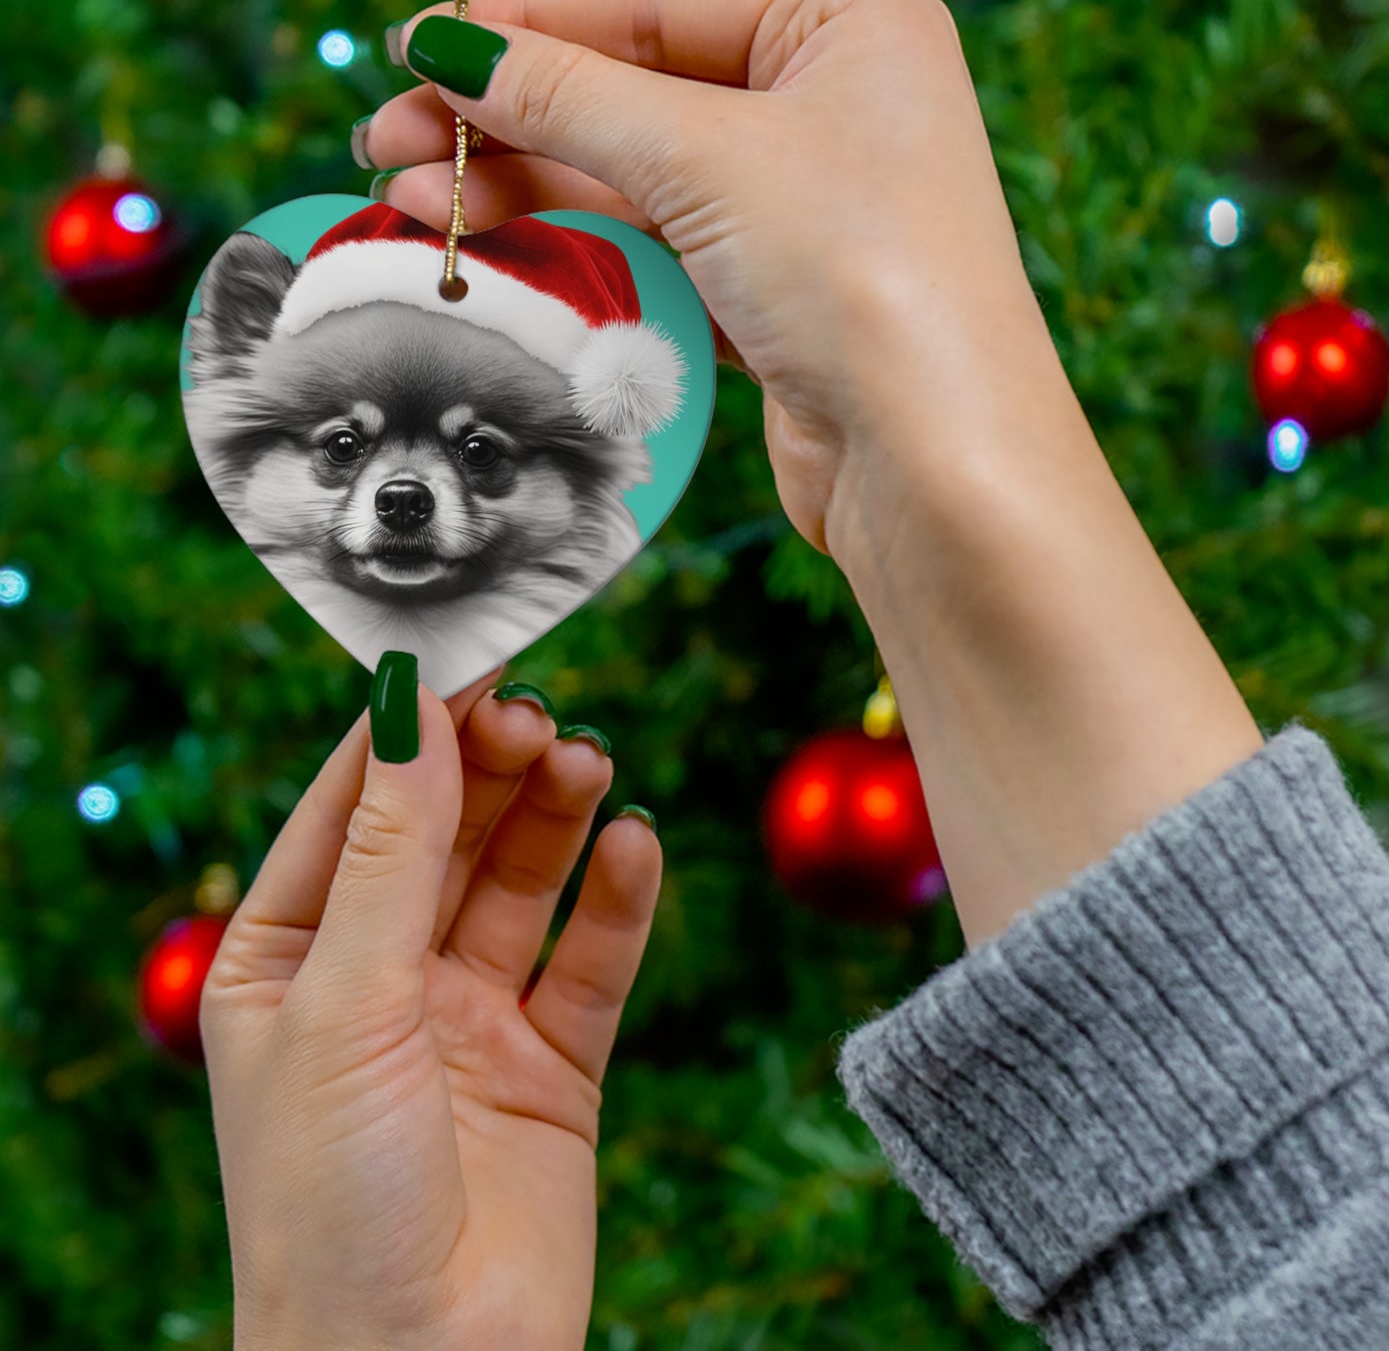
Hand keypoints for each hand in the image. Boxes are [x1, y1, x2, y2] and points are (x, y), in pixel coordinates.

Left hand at [201, 671, 660, 1350]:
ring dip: (556, 816)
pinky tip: (636, 845)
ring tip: (589, 763)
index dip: (408, 728)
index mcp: (290, 958)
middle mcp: (380, 979)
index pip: (352, 807)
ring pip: (522, 883)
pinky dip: (617, 900)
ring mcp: (469, 1019)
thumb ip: (390, 851)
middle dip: (491, 767)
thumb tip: (408, 704)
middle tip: (539, 713)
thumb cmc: (330, 1201)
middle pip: (447, 833)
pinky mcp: (552, 1065)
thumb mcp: (344, 1001)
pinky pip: (591, 961)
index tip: (468, 651)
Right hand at [361, 0, 1262, 945]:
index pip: (655, 3)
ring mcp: (807, 208)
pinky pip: (660, 249)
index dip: (527, 26)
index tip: (417, 49)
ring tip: (414, 200)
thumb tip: (448, 49)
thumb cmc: (863, 277)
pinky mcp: (780, 297)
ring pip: (639, 178)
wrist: (936, 465)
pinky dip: (580, 247)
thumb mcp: (706, 158)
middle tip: (389, 142)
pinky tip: (494, 245)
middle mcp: (834, 109)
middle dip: (510, 118)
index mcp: (848, 29)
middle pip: (636, 91)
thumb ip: (570, 97)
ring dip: (528, 187)